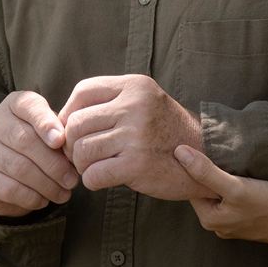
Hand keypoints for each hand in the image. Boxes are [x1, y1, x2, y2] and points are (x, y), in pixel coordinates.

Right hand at [0, 91, 77, 217]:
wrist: (7, 172)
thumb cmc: (38, 144)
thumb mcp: (50, 131)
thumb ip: (61, 134)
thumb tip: (73, 150)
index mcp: (14, 105)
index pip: (28, 106)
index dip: (45, 123)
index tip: (61, 140)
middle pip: (24, 140)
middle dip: (53, 163)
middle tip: (72, 180)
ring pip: (19, 167)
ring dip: (47, 184)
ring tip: (64, 193)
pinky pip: (10, 188)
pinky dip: (32, 197)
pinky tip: (44, 200)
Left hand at [58, 74, 202, 198]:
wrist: (208, 156)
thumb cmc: (166, 131)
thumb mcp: (143, 102)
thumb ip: (109, 103)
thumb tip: (59, 120)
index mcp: (135, 86)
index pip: (83, 91)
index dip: (69, 112)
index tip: (74, 130)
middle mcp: (135, 106)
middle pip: (76, 123)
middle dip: (71, 143)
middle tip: (82, 155)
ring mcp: (136, 135)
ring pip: (81, 150)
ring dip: (82, 164)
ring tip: (95, 167)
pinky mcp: (138, 165)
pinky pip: (93, 175)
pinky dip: (92, 181)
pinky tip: (104, 179)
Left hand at [173, 143, 267, 247]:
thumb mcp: (236, 187)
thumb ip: (206, 171)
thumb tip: (178, 152)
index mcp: (210, 219)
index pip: (190, 187)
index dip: (191, 166)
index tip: (195, 145)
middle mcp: (221, 223)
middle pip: (206, 189)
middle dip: (209, 169)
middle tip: (213, 145)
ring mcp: (238, 220)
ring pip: (223, 190)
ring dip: (226, 174)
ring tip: (229, 154)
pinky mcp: (253, 214)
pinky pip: (239, 193)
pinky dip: (240, 180)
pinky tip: (246, 168)